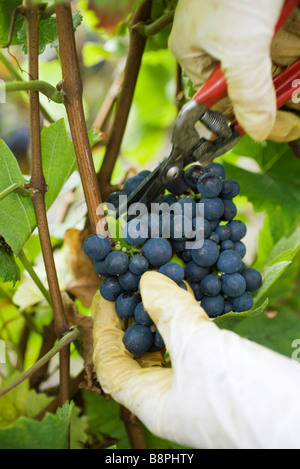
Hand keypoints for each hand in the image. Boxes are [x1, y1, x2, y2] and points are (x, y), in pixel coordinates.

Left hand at [93, 272, 299, 448]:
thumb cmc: (246, 399)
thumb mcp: (201, 351)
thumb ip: (170, 314)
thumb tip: (147, 281)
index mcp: (153, 404)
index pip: (110, 364)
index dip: (104, 327)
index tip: (109, 293)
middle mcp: (171, 398)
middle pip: (138, 355)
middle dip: (134, 317)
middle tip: (134, 284)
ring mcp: (197, 389)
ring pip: (169, 347)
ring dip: (163, 315)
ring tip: (162, 284)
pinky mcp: (222, 377)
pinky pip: (195, 344)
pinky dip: (190, 319)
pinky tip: (193, 298)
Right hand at [168, 1, 299, 142]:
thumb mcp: (239, 46)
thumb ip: (248, 94)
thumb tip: (257, 131)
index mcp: (199, 52)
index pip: (222, 99)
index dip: (248, 118)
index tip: (278, 129)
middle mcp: (225, 40)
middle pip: (254, 82)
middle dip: (279, 94)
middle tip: (297, 110)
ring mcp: (253, 22)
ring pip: (278, 61)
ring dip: (294, 74)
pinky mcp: (278, 10)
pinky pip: (291, 37)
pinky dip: (298, 50)